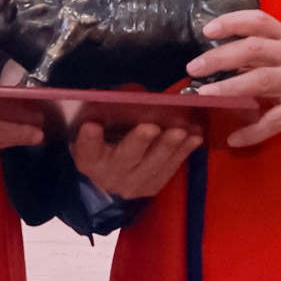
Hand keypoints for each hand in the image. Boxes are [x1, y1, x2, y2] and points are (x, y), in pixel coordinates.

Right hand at [70, 114, 200, 199]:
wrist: (111, 178)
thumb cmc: (105, 143)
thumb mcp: (98, 129)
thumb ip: (106, 113)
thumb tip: (131, 93)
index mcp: (90, 159)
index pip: (87, 149)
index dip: (89, 139)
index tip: (91, 126)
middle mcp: (109, 175)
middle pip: (125, 157)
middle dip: (139, 141)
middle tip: (151, 127)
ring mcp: (132, 184)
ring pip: (152, 165)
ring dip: (168, 146)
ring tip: (181, 131)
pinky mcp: (152, 186)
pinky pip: (169, 169)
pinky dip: (183, 152)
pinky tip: (194, 138)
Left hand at [189, 7, 280, 147]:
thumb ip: (263, 58)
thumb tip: (223, 64)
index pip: (258, 20)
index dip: (231, 21)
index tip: (206, 29)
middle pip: (253, 48)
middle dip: (220, 56)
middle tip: (194, 68)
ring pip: (260, 79)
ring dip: (229, 88)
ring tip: (206, 97)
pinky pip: (274, 120)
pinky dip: (252, 130)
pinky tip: (235, 138)